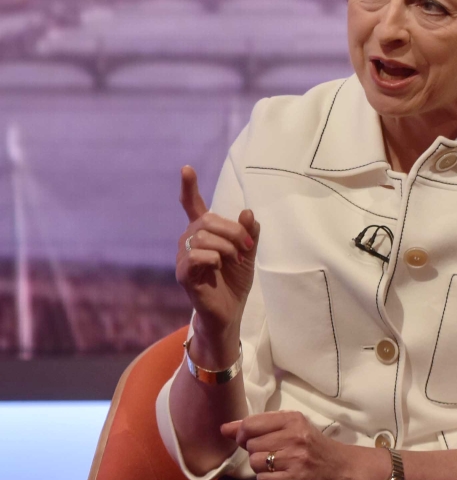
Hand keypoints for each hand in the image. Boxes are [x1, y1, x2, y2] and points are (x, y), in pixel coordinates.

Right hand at [175, 165, 259, 345]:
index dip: (188, 187)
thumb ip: (249, 232)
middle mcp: (189, 240)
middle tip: (247, 248)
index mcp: (204, 232)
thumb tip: (247, 212)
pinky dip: (214, 258)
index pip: (192, 205)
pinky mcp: (183, 274)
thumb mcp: (248, 252)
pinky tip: (219, 266)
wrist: (230, 311)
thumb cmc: (235, 280)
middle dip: (233, 231)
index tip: (186, 168)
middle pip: (207, 220)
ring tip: (235, 261)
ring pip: (204, 236)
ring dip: (227, 247)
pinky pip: (197, 255)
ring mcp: (184, 256)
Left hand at [221, 412, 384, 479]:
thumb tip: (224, 428)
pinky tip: (279, 475)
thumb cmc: (314, 445)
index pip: (251, 423)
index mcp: (293, 418)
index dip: (241, 433)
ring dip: (260, 467)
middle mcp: (294, 435)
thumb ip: (259, 425)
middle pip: (251, 445)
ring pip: (256, 463)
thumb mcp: (292, 427)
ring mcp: (295, 457)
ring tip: (275, 464)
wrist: (342, 467)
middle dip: (254, 451)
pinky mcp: (296, 478)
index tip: (245, 438)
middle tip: (269, 452)